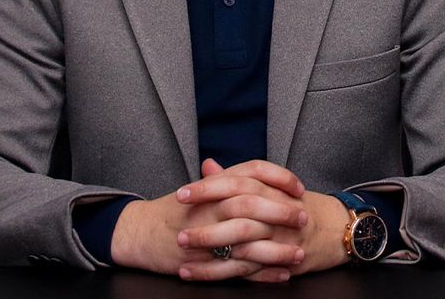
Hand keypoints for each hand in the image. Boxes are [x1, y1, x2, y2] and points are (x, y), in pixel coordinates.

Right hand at [110, 158, 310, 281]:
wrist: (140, 232)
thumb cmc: (174, 211)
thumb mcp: (202, 190)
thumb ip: (229, 180)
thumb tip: (262, 175)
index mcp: (214, 185)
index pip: (253, 171)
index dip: (280, 178)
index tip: (299, 188)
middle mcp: (211, 205)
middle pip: (253, 202)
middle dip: (282, 212)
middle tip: (304, 218)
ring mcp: (206, 233)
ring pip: (248, 238)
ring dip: (277, 248)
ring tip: (299, 253)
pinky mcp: (203, 260)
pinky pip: (238, 267)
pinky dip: (262, 272)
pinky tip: (281, 274)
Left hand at [176, 159, 350, 280]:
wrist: (336, 228)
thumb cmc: (299, 205)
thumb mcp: (271, 185)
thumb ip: (237, 176)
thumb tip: (207, 165)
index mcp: (269, 188)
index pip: (235, 182)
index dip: (207, 188)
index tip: (182, 193)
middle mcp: (275, 210)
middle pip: (236, 212)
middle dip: (205, 222)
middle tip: (178, 229)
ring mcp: (280, 237)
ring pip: (241, 243)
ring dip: (210, 249)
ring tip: (181, 255)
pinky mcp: (280, 261)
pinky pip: (246, 269)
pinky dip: (219, 273)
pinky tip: (195, 274)